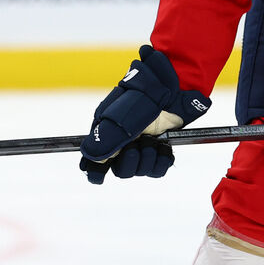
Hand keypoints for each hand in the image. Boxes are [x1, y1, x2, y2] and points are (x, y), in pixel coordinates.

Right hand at [79, 45, 210, 183]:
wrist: (172, 89)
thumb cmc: (142, 100)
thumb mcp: (118, 121)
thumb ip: (103, 143)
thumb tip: (91, 162)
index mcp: (106, 134)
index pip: (95, 162)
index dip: (98, 171)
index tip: (102, 176)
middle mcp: (122, 142)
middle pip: (121, 171)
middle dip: (132, 161)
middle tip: (139, 143)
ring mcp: (141, 144)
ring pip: (141, 171)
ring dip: (149, 157)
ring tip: (154, 140)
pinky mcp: (159, 146)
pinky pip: (158, 169)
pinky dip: (162, 160)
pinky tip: (164, 148)